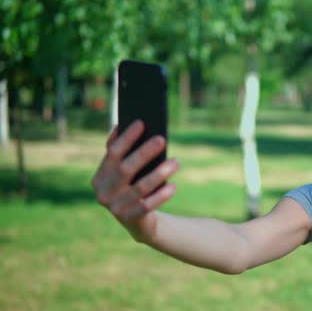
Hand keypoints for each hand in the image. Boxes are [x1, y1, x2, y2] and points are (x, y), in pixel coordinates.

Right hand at [91, 120, 179, 242]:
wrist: (140, 222)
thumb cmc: (134, 188)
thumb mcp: (126, 172)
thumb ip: (123, 153)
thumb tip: (122, 126)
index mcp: (100, 176)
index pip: (112, 153)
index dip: (127, 138)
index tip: (141, 123)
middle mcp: (103, 192)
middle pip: (126, 168)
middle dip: (144, 152)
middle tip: (162, 140)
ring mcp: (115, 208)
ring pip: (140, 187)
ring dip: (160, 173)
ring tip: (177, 161)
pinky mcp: (130, 220)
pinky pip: (147, 206)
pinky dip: (161, 195)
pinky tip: (174, 186)